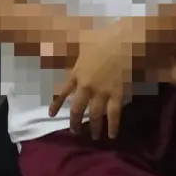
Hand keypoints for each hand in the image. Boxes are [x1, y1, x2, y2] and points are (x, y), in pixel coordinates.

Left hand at [49, 23, 137, 140]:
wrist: (124, 41)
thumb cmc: (103, 38)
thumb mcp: (82, 44)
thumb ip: (72, 52)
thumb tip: (56, 48)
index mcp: (77, 72)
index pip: (62, 92)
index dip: (56, 104)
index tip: (51, 115)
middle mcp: (86, 86)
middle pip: (77, 108)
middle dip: (75, 121)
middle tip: (75, 131)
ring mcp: (101, 92)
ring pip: (94, 114)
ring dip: (92, 127)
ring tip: (92, 136)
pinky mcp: (117, 94)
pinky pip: (114, 114)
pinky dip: (113, 126)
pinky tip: (112, 135)